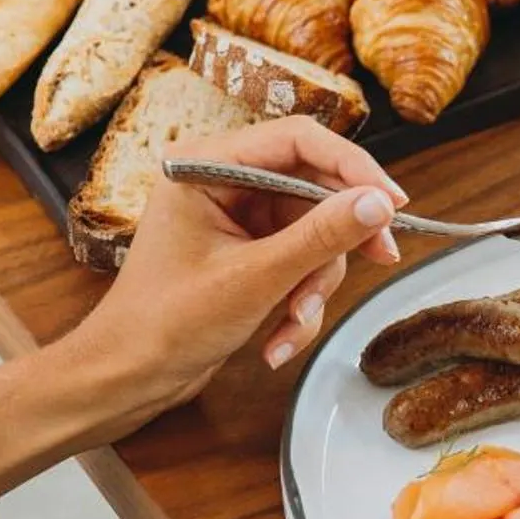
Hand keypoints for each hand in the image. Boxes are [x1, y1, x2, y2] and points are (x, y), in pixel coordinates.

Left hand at [0, 118, 405, 498]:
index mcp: (207, 163)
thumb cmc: (165, 322)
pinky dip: (297, 303)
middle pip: (314, 189)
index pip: (299, 141)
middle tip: (382, 257)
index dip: (353, 166)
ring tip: (293, 323)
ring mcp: (237, 219)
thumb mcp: (255, 278)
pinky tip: (277, 342)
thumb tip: (378, 204)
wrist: (127, 378)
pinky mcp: (247, 253)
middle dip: (337, 239)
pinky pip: (298, 264)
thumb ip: (320, 237)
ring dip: (313, 285)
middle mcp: (223, 181)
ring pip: (313, 234)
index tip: (392, 201)